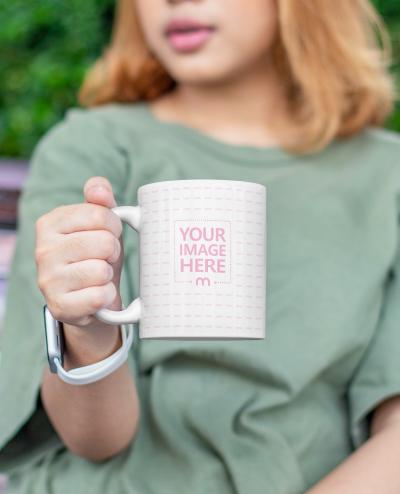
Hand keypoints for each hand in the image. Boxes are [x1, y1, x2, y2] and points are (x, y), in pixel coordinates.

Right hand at [35, 176, 123, 330]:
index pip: (100, 214)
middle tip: (104, 259)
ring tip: (98, 277)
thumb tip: (99, 188)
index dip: (114, 227)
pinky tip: (97, 295)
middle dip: (113, 252)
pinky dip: (107, 297)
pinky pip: (100, 296)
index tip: (107, 234)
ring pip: (102, 271)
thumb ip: (100, 200)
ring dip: (108, 275)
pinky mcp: (59, 307)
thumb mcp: (101, 224)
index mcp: (50, 223)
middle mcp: (43, 250)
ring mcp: (48, 280)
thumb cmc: (97, 255)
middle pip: (104, 242)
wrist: (93, 298)